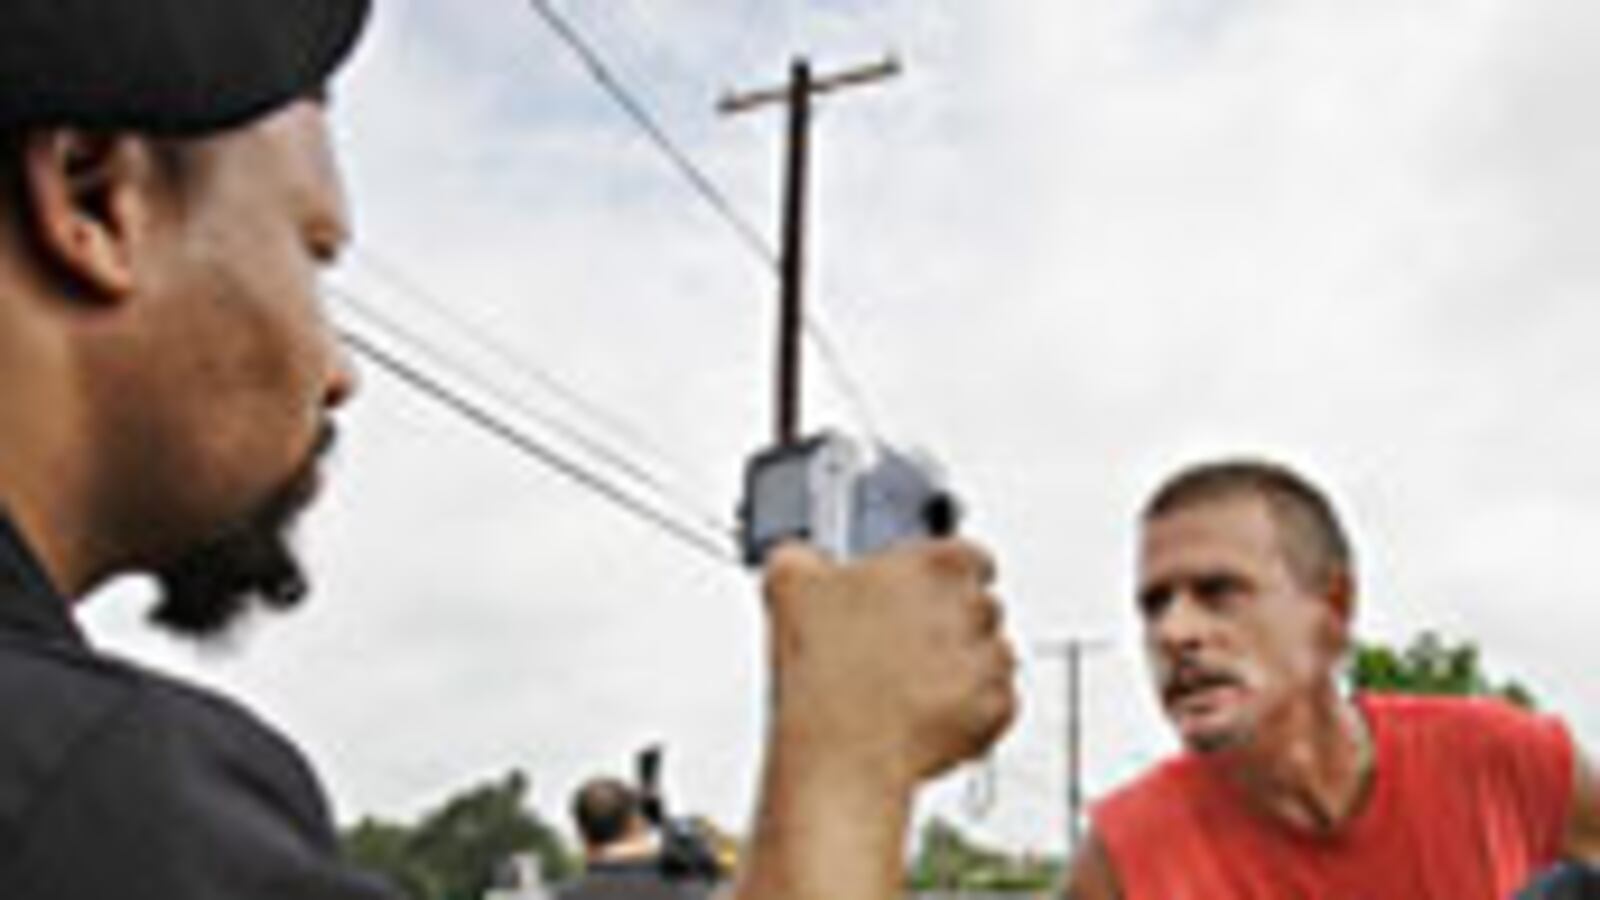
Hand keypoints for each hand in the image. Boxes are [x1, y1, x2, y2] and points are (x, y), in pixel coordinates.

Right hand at [761, 538, 1016, 789]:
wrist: (842, 754)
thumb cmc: (826, 674)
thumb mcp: (790, 585)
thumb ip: (803, 557)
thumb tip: (802, 559)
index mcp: (935, 565)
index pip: (966, 554)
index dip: (940, 576)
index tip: (919, 593)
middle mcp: (973, 607)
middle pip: (979, 605)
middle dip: (949, 623)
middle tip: (903, 646)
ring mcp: (990, 660)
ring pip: (991, 653)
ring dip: (961, 665)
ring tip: (909, 685)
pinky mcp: (997, 708)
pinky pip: (994, 700)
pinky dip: (969, 708)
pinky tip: (924, 712)